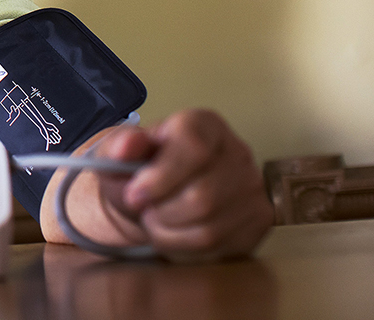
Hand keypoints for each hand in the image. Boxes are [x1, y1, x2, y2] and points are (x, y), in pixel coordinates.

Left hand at [88, 109, 272, 260]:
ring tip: (155, 219)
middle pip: (203, 196)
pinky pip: (219, 249)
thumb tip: (128, 144)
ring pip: (210, 229)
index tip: (134, 194)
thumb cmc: (136, 171)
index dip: (161, 177)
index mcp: (204, 124)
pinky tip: (173, 234)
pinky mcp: (257, 222)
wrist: (152, 198)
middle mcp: (237, 152)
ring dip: (169, 232)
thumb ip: (119, 145)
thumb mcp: (116, 154)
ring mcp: (253, 188)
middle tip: (143, 208)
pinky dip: (184, 249)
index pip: (194, 148)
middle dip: (161, 211)